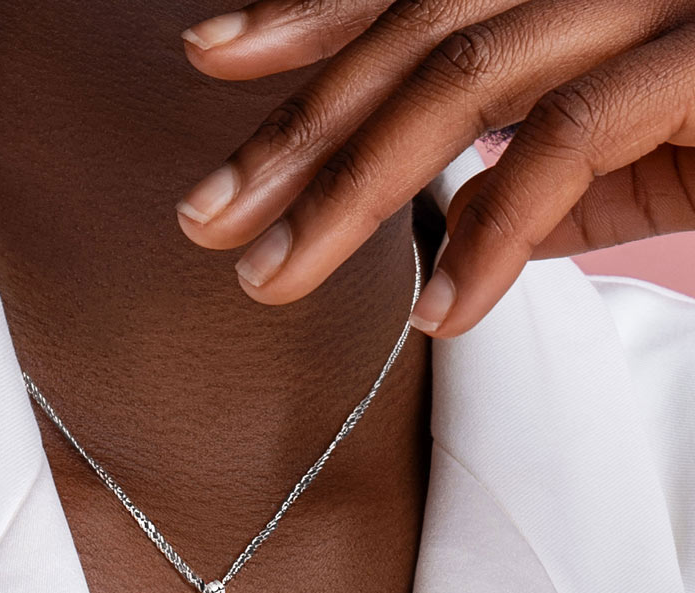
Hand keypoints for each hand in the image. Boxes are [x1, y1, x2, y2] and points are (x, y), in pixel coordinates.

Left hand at [175, 0, 694, 336]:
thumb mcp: (638, 142)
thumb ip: (542, 169)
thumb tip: (457, 222)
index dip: (303, 16)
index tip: (210, 61)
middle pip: (411, 36)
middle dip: (295, 135)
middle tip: (205, 219)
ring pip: (464, 81)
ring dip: (351, 195)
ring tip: (271, 279)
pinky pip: (569, 142)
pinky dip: (493, 236)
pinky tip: (438, 314)